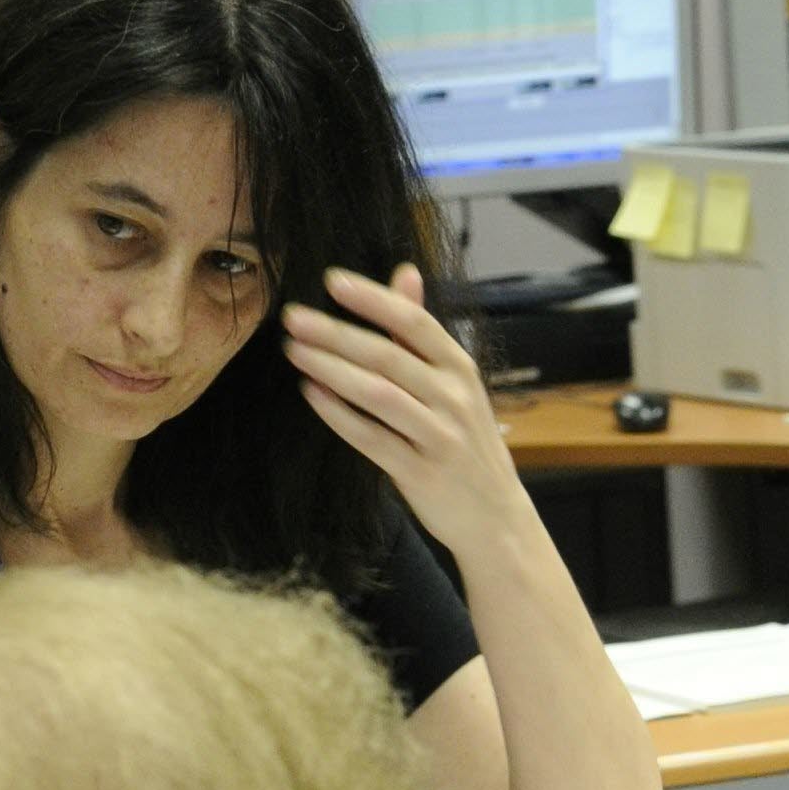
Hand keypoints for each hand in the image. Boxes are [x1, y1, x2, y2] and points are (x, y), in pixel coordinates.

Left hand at [282, 265, 534, 556]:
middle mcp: (454, 397)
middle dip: (336, 333)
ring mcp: (439, 435)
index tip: (331, 281)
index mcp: (460, 368)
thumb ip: (422, 331)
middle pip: (388, 356)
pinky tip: (311, 394)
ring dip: (332, 369)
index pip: (414, 322)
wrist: (495, 516)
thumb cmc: (466, 441)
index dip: (373, 299)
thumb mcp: (455, 382)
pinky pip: (372, 438)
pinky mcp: (421, 472)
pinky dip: (339, 415)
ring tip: (294, 351)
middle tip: (293, 317)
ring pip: (378, 394)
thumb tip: (404, 272)